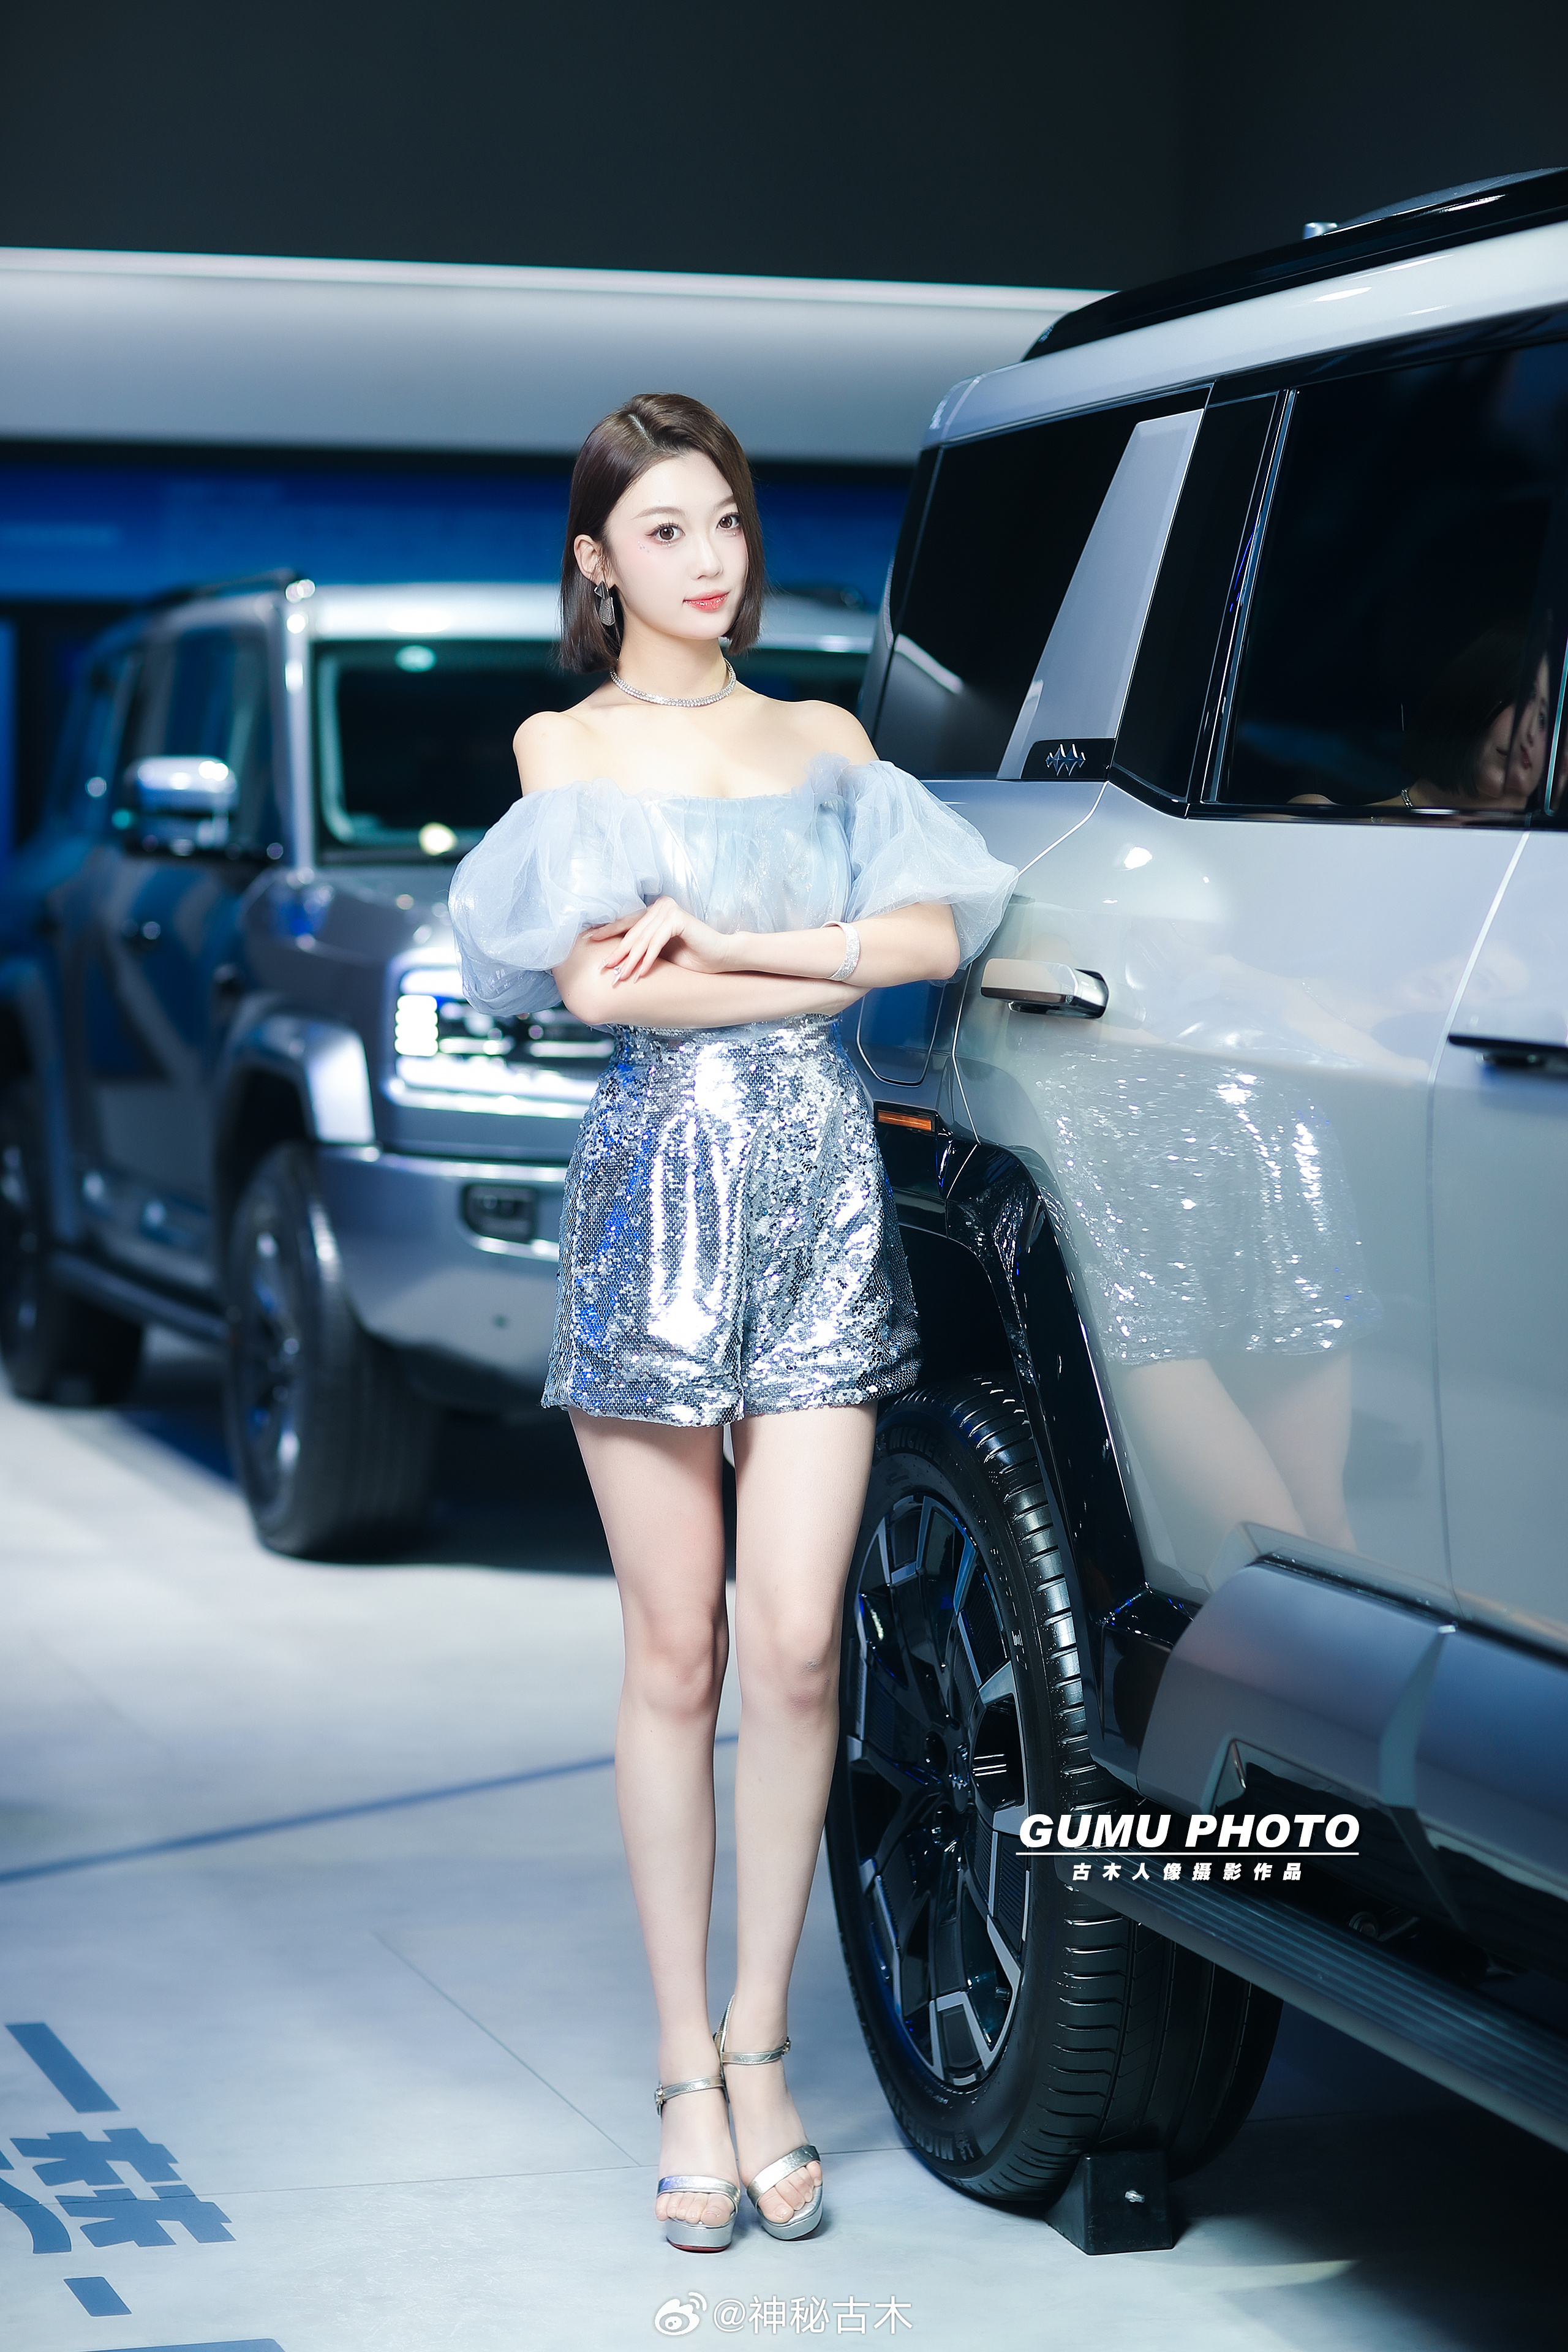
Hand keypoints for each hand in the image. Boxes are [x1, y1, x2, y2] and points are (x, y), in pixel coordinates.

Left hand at [585, 897, 737, 986]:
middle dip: (618, 953)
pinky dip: (649, 958)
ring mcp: (668, 910)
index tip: (588, 942)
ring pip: (643, 939)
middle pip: (633, 932)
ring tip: (622, 977)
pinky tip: (641, 972)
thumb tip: (614, 957)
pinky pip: (657, 941)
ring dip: (631, 960)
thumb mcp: (660, 952)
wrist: (720, 958)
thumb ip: (641, 948)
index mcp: (654, 911)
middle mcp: (659, 906)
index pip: (626, 922)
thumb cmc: (692, 957)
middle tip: (605, 968)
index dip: (607, 932)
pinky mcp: (678, 918)